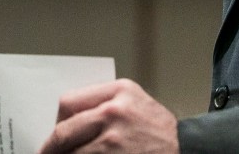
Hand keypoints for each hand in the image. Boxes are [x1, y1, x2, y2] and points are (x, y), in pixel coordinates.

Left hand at [36, 79, 178, 152]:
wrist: (187, 149)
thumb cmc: (160, 130)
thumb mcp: (135, 101)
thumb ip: (105, 103)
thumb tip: (71, 121)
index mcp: (118, 91)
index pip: (68, 103)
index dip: (56, 122)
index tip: (53, 134)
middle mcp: (113, 112)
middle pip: (64, 132)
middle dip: (51, 149)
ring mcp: (113, 141)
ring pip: (72, 153)